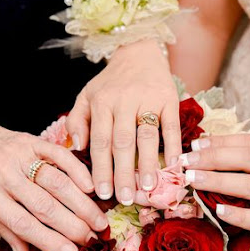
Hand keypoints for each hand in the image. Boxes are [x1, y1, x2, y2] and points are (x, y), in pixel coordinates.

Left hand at [0, 112, 108, 250]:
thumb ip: (3, 230)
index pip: (22, 224)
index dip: (49, 241)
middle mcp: (0, 173)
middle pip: (44, 204)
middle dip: (72, 226)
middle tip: (92, 239)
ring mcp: (17, 154)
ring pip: (57, 182)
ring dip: (82, 204)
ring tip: (98, 220)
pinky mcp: (30, 140)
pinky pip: (59, 155)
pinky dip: (78, 172)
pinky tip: (92, 188)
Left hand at [65, 39, 181, 205]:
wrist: (139, 51)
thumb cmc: (111, 82)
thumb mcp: (87, 95)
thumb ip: (77, 120)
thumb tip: (76, 147)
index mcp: (101, 102)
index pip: (100, 141)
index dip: (101, 168)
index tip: (102, 193)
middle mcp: (123, 100)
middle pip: (122, 142)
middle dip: (123, 173)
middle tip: (126, 199)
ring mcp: (148, 99)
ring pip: (146, 136)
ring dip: (147, 163)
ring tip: (148, 187)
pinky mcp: (169, 98)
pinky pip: (171, 125)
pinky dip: (172, 146)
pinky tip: (173, 165)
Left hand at [180, 134, 249, 250]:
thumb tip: (237, 157)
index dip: (222, 141)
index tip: (197, 143)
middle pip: (246, 158)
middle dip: (212, 156)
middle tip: (185, 159)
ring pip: (249, 185)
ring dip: (217, 180)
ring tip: (192, 178)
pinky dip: (239, 214)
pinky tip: (219, 210)